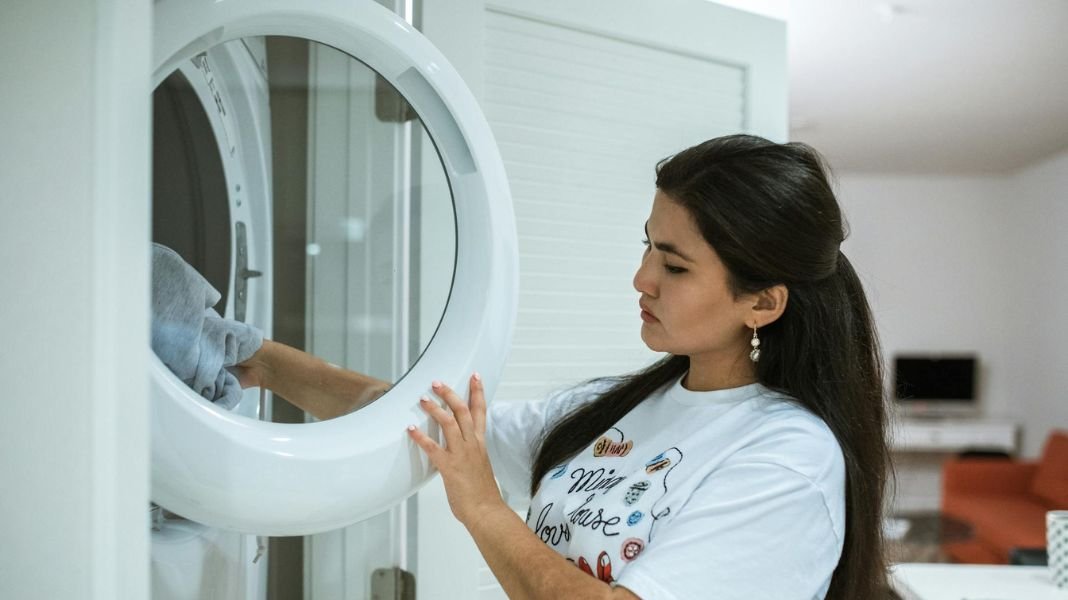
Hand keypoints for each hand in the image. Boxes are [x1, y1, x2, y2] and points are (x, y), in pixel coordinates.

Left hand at [408, 374, 503, 525]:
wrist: (486, 512)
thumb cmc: (482, 494)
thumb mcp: (479, 467)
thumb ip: (470, 455)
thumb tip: (461, 452)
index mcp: (480, 444)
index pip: (481, 412)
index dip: (478, 392)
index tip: (475, 377)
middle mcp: (472, 445)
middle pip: (463, 411)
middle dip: (450, 393)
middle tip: (437, 382)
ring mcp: (461, 455)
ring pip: (449, 423)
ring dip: (435, 408)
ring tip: (423, 398)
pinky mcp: (450, 467)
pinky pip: (433, 448)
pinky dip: (421, 437)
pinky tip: (411, 429)